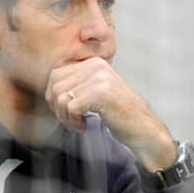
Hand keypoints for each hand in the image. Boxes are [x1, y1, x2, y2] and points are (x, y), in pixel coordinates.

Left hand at [44, 57, 176, 170]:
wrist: (144, 129)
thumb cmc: (119, 114)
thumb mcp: (97, 92)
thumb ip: (77, 85)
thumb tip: (48, 90)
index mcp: (94, 63)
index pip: (55, 74)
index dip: (54, 97)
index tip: (67, 112)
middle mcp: (96, 66)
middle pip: (55, 86)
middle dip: (57, 108)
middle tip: (71, 120)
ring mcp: (99, 78)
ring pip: (60, 97)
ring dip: (65, 117)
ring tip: (79, 124)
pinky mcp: (101, 93)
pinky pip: (70, 107)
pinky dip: (73, 122)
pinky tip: (85, 126)